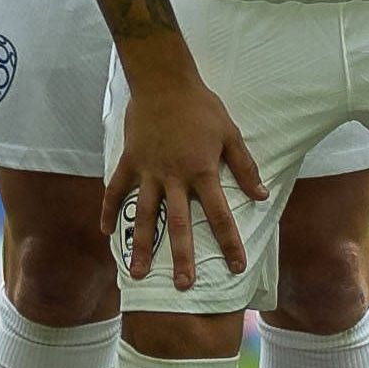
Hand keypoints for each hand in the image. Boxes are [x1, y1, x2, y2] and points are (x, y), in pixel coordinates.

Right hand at [103, 63, 261, 290]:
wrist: (163, 81)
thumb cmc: (201, 107)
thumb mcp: (230, 135)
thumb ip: (245, 167)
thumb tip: (262, 196)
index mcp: (201, 171)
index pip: (219, 214)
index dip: (229, 242)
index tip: (236, 266)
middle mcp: (173, 177)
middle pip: (178, 224)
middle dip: (182, 257)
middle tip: (184, 286)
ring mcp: (147, 170)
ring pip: (144, 215)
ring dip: (142, 245)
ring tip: (138, 274)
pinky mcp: (129, 161)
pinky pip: (116, 190)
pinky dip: (109, 210)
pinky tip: (106, 233)